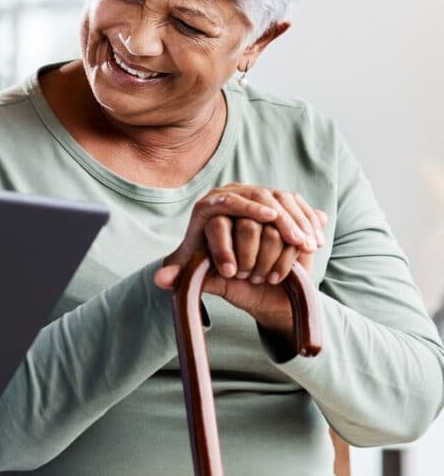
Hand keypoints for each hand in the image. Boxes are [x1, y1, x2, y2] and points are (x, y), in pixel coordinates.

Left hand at [154, 185, 327, 336]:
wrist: (242, 269)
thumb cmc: (217, 272)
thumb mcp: (200, 276)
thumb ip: (181, 277)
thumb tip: (160, 280)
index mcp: (207, 208)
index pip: (226, 201)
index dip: (247, 208)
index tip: (267, 219)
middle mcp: (231, 194)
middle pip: (258, 196)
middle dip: (279, 218)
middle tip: (294, 238)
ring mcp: (256, 195)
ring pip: (280, 198)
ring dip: (297, 221)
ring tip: (306, 244)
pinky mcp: (278, 201)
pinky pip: (296, 203)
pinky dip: (307, 220)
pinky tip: (314, 240)